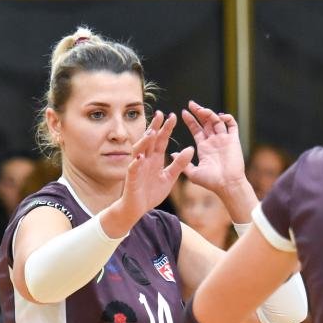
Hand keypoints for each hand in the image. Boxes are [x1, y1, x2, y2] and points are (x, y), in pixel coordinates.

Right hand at [108, 111, 194, 231]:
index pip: (161, 140)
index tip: (173, 116)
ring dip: (144, 141)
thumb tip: (190, 149)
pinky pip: (133, 169)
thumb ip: (179, 164)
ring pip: (139, 150)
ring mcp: (137, 167)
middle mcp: (145, 160)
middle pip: (150, 140)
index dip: (166, 128)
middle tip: (160, 114)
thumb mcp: (170, 177)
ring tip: (151, 133)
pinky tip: (140, 158)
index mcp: (155, 159)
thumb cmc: (151, 192)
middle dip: (155, 127)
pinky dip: (136, 163)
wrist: (138, 208)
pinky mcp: (131, 178)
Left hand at [181, 101, 252, 205]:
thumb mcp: (193, 173)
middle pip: (206, 122)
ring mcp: (224, 140)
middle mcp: (214, 141)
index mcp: (204, 147)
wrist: (227, 185)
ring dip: (209, 113)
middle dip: (198, 112)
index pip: (196, 129)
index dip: (190, 120)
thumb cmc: (211, 182)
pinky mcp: (234, 140)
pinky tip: (220, 116)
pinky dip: (228, 118)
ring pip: (217, 121)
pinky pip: (232, 125)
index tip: (183, 112)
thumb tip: (172, 153)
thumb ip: (183, 162)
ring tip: (202, 110)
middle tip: (191, 103)